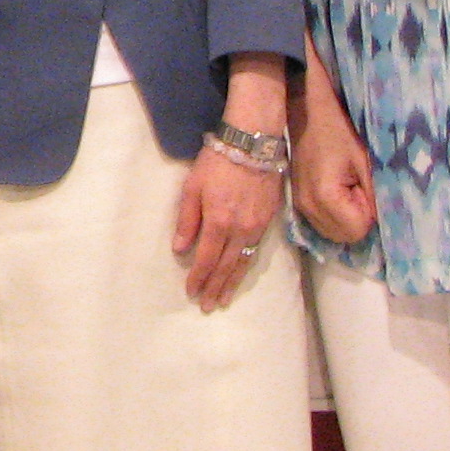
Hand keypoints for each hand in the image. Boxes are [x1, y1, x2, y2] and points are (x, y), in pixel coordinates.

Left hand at [172, 148, 283, 309]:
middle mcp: (240, 229)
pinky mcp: (269, 219)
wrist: (252, 144)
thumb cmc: (217, 162)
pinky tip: (241, 272)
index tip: (191, 293)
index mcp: (218, 221)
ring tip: (224, 298)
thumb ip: (187, 220)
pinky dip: (246, 265)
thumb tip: (180, 249)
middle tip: (208, 306)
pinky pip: (256, 249)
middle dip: (215, 287)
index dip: (198, 278)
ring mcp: (257, 226)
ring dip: (232, 282)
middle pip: (226, 266)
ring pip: (243, 261)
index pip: (206, 259)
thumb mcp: (192, 187)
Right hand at [292, 60, 376, 247]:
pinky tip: (338, 191)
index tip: (367, 189)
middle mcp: (308, 208)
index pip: (357, 230)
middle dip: (358, 219)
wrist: (307, 113)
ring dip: (346, 219)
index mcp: (325, 196)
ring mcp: (300, 207)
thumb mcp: (364, 160)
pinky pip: (323, 224)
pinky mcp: (298, 202)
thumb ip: (375, 193)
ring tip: (348, 188)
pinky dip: (335, 215)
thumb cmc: (338, 131)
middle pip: (345, 238)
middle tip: (360, 189)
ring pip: (333, 233)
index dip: (369, 214)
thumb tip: (384, 218)